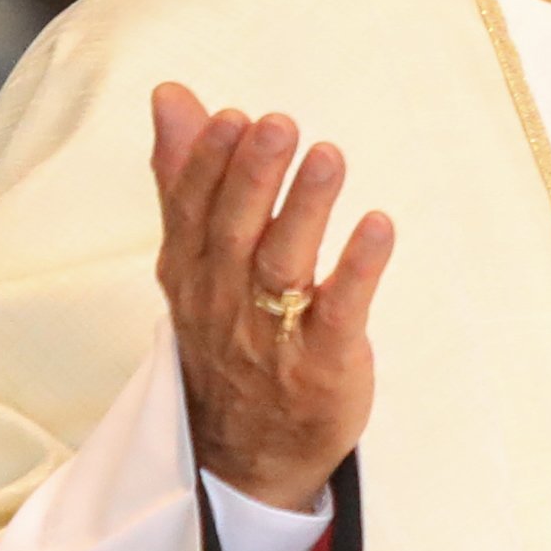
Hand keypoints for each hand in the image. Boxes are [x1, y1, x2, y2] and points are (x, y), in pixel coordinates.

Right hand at [149, 85, 396, 514]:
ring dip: (306, 210)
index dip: (209, 164)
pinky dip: (358, 270)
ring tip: (328, 156)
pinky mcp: (323, 364)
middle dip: (254, 176)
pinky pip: (340, 313)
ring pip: (283, 267)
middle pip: (235, 232)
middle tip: (278, 123)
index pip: (192, 209)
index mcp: (192, 270)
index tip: (231, 115)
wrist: (246, 454)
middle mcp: (225, 299)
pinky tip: (379, 227)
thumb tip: (171, 95)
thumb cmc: (226, 334)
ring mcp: (273, 335)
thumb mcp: (194, 258)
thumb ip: (185, 175)